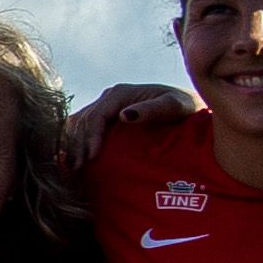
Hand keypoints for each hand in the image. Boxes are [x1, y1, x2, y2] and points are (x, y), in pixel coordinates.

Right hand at [64, 82, 194, 166]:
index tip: (90, 158)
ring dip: (73, 145)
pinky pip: (84, 128)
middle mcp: (109, 97)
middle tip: (76, 169)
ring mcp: (106, 107)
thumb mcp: (175, 107)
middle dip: (77, 144)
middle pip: (83, 120)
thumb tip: (125, 115)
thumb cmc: (186, 110)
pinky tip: (75, 159)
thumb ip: (153, 110)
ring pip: (79, 124)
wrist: (189, 109)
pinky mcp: (106, 117)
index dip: (89, 137)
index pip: (96, 116)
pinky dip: (76, 142)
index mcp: (120, 93)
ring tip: (73, 168)